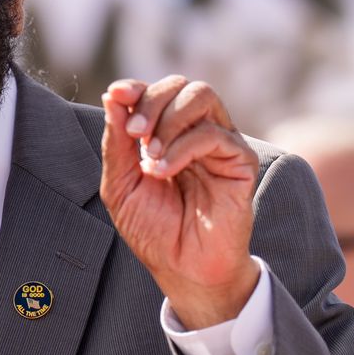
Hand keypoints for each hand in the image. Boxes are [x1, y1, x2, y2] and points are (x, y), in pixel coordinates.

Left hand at [101, 76, 260, 328]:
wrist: (183, 269)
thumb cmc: (153, 231)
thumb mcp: (121, 184)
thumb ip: (117, 141)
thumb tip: (113, 96)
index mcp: (168, 135)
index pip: (157, 92)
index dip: (136, 88)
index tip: (117, 95)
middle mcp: (196, 133)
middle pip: (180, 84)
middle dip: (150, 102)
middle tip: (134, 135)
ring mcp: (220, 144)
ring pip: (201, 95)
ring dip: (168, 119)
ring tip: (151, 156)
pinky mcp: (240, 160)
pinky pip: (214, 133)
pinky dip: (182, 147)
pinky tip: (164, 171)